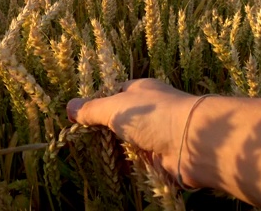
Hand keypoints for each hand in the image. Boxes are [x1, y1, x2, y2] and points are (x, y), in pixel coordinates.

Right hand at [66, 78, 198, 184]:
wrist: (191, 142)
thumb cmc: (154, 115)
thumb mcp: (116, 107)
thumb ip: (92, 109)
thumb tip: (69, 106)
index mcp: (141, 90)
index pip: (115, 93)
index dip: (97, 104)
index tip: (78, 118)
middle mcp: (150, 111)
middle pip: (120, 121)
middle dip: (103, 131)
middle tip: (80, 142)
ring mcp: (156, 134)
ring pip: (128, 143)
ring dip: (114, 151)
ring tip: (91, 159)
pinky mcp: (160, 157)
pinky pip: (138, 162)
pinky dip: (127, 166)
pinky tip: (112, 171)